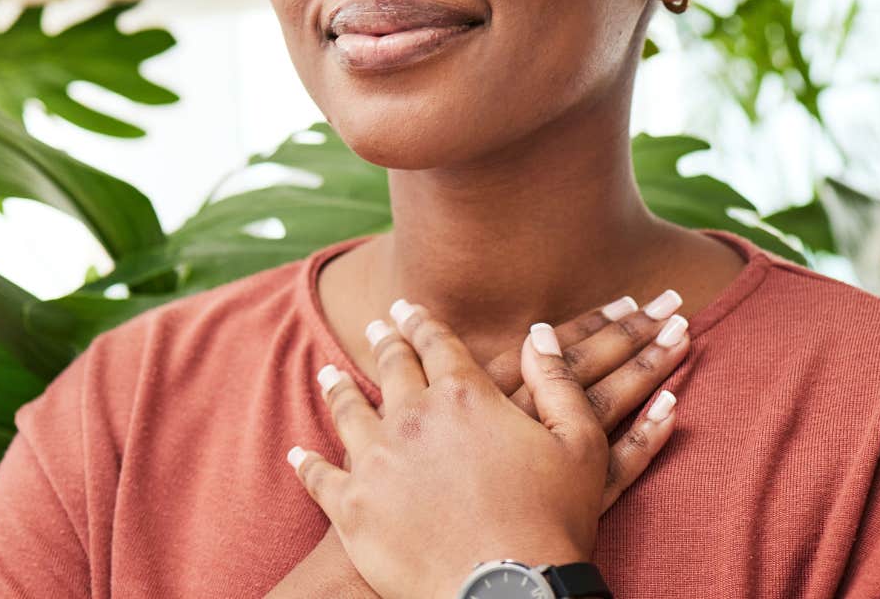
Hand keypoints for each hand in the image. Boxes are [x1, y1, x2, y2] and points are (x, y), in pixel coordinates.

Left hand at [286, 298, 687, 598]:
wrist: (506, 593)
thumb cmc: (552, 523)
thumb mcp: (579, 445)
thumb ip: (558, 383)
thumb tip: (539, 334)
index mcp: (464, 395)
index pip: (437, 344)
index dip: (422, 323)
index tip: (409, 309)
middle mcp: (412, 417)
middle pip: (391, 368)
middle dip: (385, 343)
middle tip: (378, 328)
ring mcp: (376, 461)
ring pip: (348, 412)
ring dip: (339, 390)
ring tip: (329, 375)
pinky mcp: (351, 508)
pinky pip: (320, 477)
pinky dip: (308, 464)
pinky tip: (300, 454)